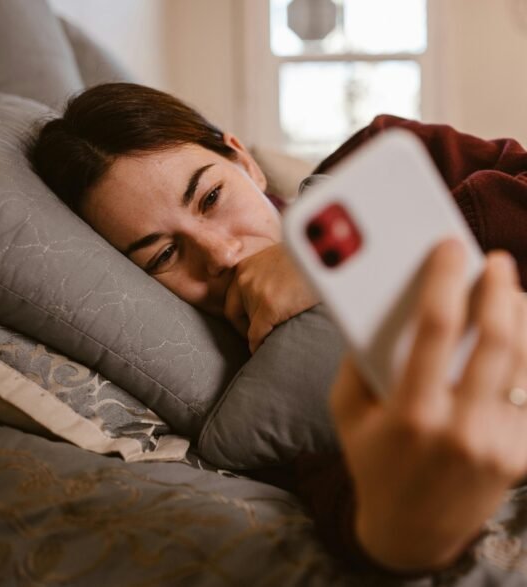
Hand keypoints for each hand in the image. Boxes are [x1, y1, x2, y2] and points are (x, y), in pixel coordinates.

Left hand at [223, 243, 318, 352]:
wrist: (327, 252)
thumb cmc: (313, 256)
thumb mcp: (283, 258)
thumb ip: (271, 272)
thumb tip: (276, 290)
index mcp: (246, 265)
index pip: (233, 296)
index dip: (241, 313)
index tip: (252, 322)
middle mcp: (244, 278)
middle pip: (233, 312)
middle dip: (243, 326)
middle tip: (258, 335)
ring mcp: (255, 292)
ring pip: (249, 325)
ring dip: (259, 334)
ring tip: (271, 342)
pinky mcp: (268, 306)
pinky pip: (256, 335)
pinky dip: (259, 345)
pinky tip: (265, 350)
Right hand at [331, 240, 526, 571]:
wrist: (412, 531)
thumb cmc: (372, 459)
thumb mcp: (346, 412)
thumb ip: (358, 360)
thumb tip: (383, 301)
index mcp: (411, 414)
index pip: (435, 330)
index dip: (444, 280)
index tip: (450, 247)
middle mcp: (461, 429)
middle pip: (496, 341)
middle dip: (499, 290)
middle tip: (496, 261)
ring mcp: (498, 445)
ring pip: (523, 363)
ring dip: (520, 318)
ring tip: (509, 292)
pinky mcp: (522, 455)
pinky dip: (525, 359)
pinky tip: (515, 336)